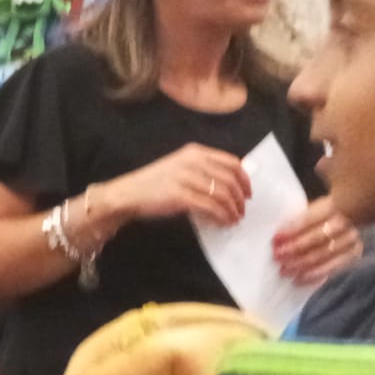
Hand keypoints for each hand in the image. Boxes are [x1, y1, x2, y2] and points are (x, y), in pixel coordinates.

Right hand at [103, 144, 250, 227]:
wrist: (126, 194)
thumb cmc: (152, 184)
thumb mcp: (179, 168)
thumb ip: (202, 171)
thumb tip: (229, 185)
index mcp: (195, 152)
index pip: (232, 162)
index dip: (245, 179)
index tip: (248, 193)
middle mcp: (193, 162)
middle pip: (230, 179)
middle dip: (240, 198)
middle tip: (242, 211)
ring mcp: (187, 178)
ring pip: (223, 194)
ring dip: (233, 209)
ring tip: (233, 220)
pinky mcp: (181, 196)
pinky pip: (211, 206)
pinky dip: (221, 216)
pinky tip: (223, 222)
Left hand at [271, 197, 361, 287]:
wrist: (349, 214)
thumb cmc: (321, 212)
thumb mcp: (311, 207)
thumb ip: (298, 217)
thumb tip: (276, 232)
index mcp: (333, 206)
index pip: (311, 219)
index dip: (293, 230)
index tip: (276, 239)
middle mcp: (346, 223)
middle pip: (319, 238)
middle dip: (296, 249)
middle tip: (277, 257)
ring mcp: (351, 240)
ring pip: (326, 254)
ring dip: (303, 264)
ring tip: (285, 271)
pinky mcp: (353, 254)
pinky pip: (335, 267)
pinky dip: (316, 274)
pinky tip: (301, 279)